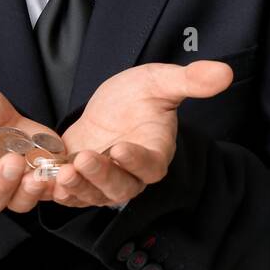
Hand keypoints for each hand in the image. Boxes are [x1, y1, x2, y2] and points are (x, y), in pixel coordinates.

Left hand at [50, 60, 234, 208]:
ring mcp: (105, 182)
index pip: (150, 166)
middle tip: (85, 160)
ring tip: (63, 172)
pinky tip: (45, 182)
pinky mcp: (81, 183)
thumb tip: (224, 72)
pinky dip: (57, 193)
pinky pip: (71, 196)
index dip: (137, 161)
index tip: (122, 148)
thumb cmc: (137, 96)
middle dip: (102, 176)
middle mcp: (131, 175)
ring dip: (78, 187)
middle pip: (120, 187)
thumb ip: (189, 80)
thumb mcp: (158, 81)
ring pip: (93, 195)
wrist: (108, 109)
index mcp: (155, 153)